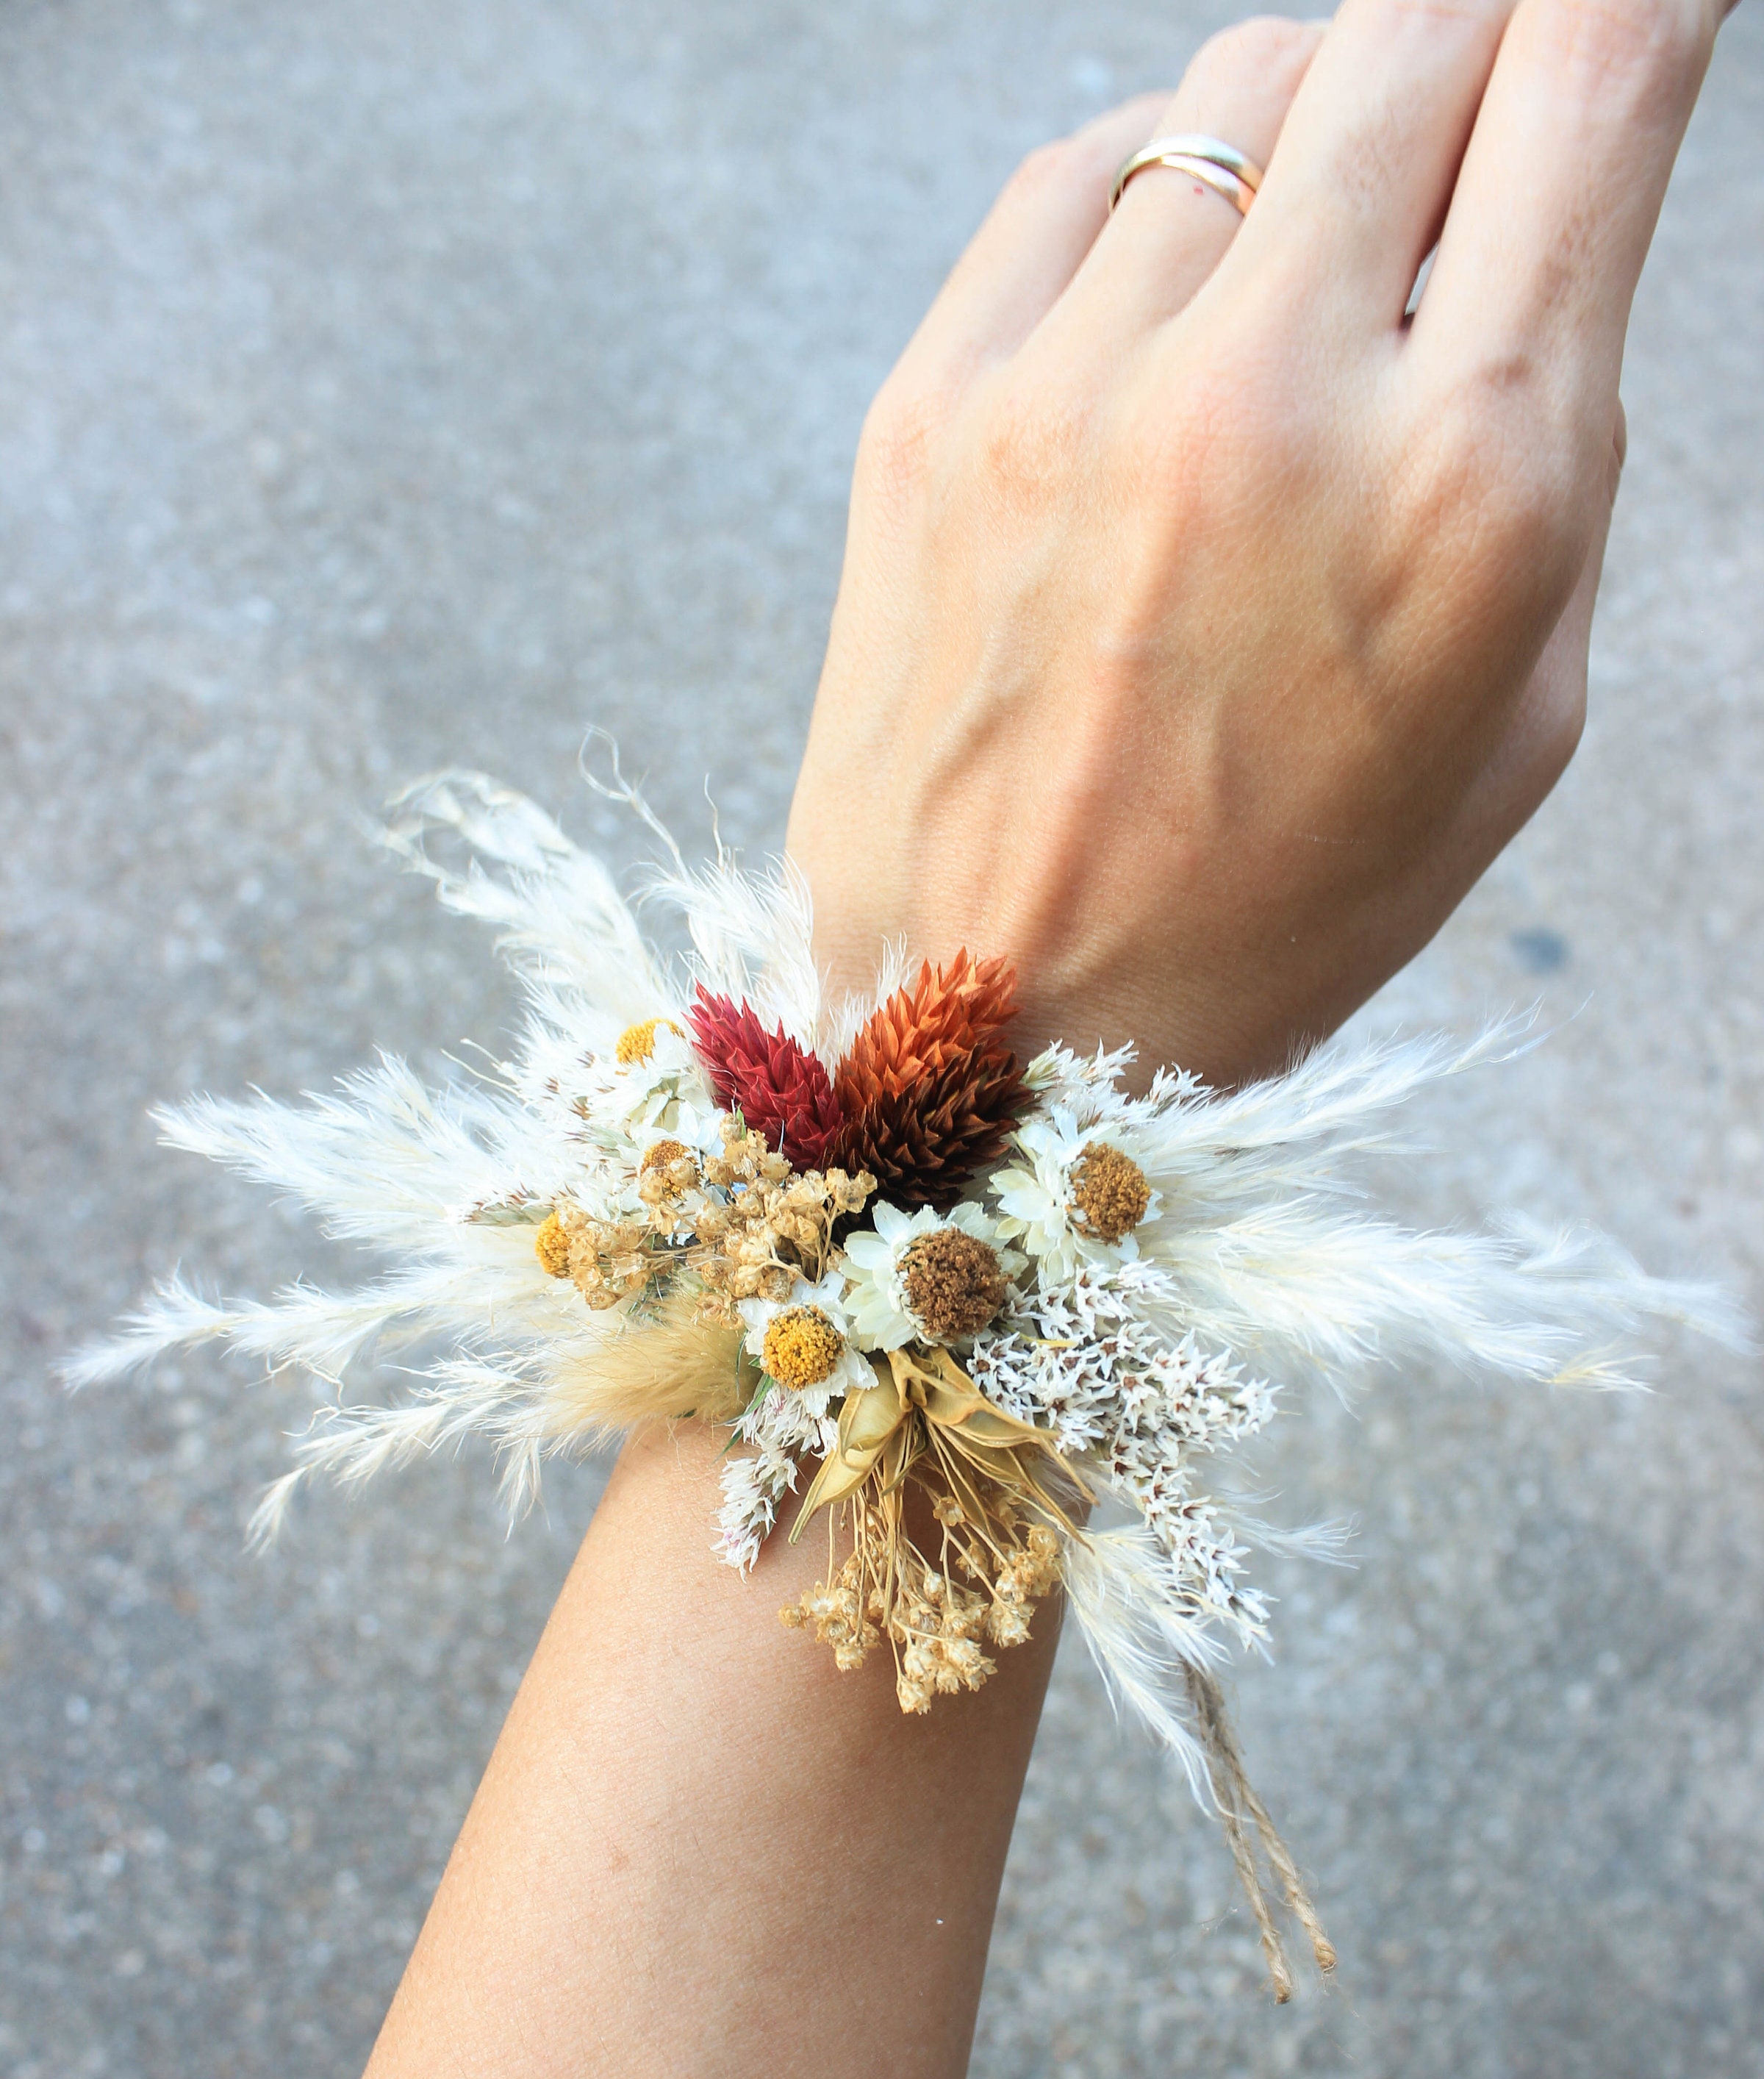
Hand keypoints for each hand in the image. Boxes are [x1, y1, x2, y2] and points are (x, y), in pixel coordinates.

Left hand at [788, 0, 1723, 1085]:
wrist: (990, 1029)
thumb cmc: (1280, 902)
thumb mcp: (1511, 715)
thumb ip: (1548, 444)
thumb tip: (1531, 208)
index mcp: (1467, 493)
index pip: (1596, 73)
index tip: (1623, 17)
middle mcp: (1269, 402)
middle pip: (1423, 30)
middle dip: (1484, 51)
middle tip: (1480, 135)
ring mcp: (1077, 389)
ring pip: (1249, 85)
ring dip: (1320, 140)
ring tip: (1316, 279)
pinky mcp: (933, 404)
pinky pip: (1084, 170)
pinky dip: (1163, 192)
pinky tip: (1178, 299)